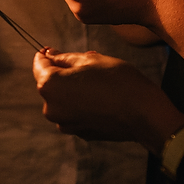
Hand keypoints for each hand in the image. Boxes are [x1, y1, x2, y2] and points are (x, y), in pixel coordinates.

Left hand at [33, 50, 183, 149]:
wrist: (144, 114)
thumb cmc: (119, 82)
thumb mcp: (91, 60)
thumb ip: (64, 58)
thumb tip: (50, 55)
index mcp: (50, 85)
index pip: (39, 64)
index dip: (46, 55)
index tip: (52, 50)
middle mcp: (51, 107)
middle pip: (49, 84)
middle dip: (62, 73)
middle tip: (85, 66)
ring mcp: (64, 123)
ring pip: (62, 99)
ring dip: (72, 90)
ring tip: (96, 83)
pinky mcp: (78, 133)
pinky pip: (73, 113)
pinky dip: (81, 104)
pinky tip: (100, 99)